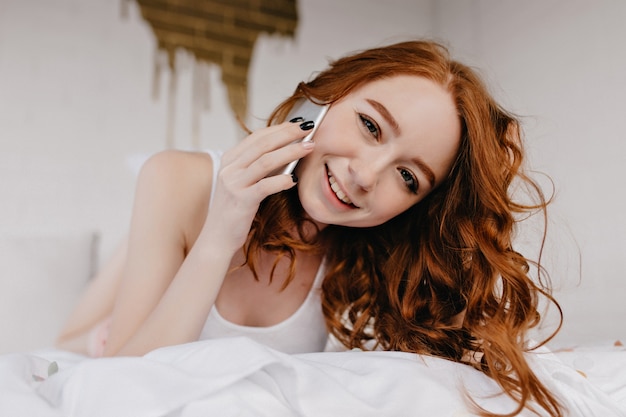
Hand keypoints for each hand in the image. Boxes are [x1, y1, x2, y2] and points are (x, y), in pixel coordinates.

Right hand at [201, 121, 314, 253]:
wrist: (217, 237)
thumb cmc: (235, 210)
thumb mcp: (243, 182)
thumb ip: (258, 167)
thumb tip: (287, 151)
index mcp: (229, 160)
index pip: (257, 136)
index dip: (279, 128)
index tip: (298, 123)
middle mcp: (229, 168)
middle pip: (263, 143)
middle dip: (288, 133)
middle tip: (308, 128)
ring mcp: (234, 184)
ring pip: (266, 161)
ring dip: (291, 151)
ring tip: (309, 147)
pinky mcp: (241, 200)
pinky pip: (266, 186)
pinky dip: (282, 180)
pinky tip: (295, 178)